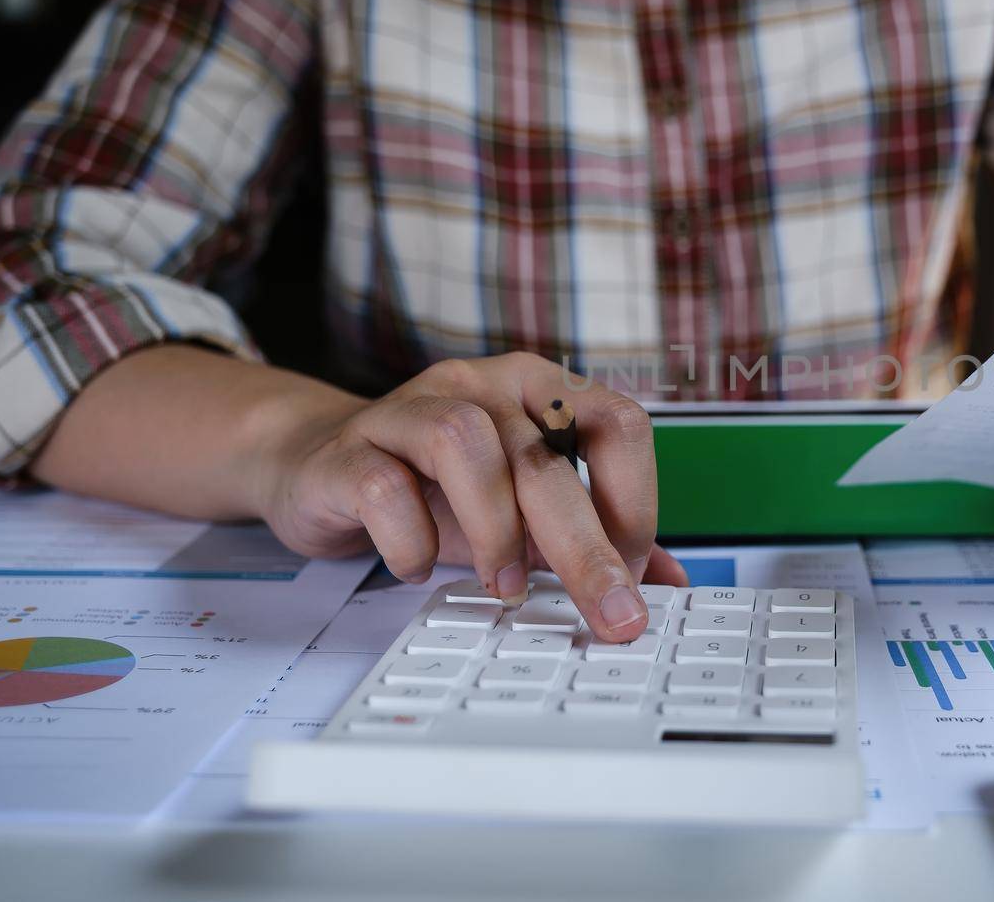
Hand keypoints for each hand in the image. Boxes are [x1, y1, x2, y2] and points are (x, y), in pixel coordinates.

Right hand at [255, 353, 685, 640]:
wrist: (321, 464)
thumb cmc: (436, 485)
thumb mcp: (526, 511)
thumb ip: (597, 536)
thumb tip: (672, 583)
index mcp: (541, 388)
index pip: (617, 423)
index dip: (635, 501)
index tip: (633, 570)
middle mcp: (482, 384)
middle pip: (545, 456)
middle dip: (586, 546)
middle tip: (608, 610)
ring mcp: (410, 408)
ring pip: (465, 444)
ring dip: (496, 530)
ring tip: (503, 586)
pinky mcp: (351, 449)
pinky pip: (385, 486)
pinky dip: (412, 540)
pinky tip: (421, 568)